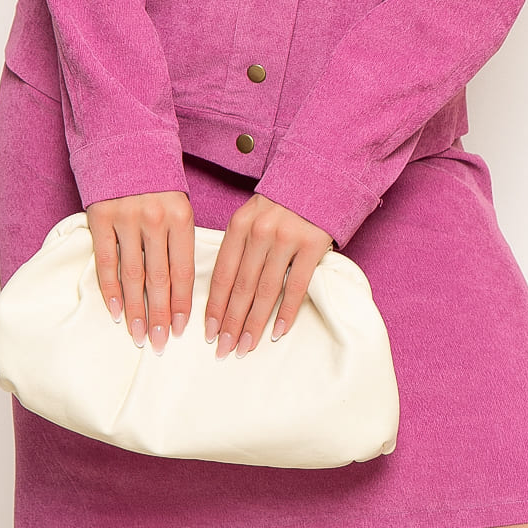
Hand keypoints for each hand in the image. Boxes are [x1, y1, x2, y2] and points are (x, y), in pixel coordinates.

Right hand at [86, 192, 194, 355]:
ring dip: (135, 310)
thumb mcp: (179, 205)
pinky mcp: (101, 217)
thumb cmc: (158, 182)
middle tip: (160, 343)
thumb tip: (183, 289)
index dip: (182, 304)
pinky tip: (116, 311)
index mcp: (181, 216)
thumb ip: (181, 240)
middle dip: (160, 316)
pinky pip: (106, 261)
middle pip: (159, 279)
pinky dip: (110, 290)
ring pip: (132, 275)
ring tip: (138, 335)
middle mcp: (155, 219)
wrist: (127, 144)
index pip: (183, 270)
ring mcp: (127, 219)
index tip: (182, 330)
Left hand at [204, 194, 333, 358]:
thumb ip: (238, 246)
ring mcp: (287, 237)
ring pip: (266, 290)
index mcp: (239, 225)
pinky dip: (287, 311)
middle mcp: (260, 231)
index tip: (209, 332)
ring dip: (255, 323)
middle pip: (242, 287)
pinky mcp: (312, 244)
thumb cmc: (280, 204)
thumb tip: (221, 292)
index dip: (215, 306)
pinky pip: (296, 285)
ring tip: (246, 346)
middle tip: (224, 350)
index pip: (223, 273)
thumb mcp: (251, 216)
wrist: (317, 177)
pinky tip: (278, 331)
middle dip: (231, 323)